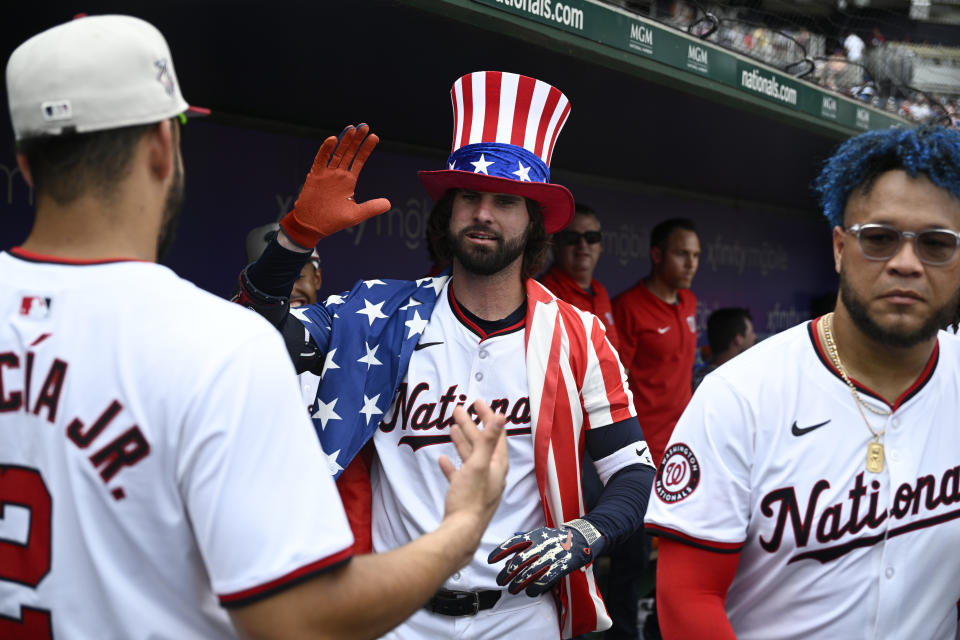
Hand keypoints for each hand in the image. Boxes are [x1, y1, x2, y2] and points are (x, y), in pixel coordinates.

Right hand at [279, 124, 390, 248]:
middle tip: (365, 126)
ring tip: (352, 128)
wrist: (312, 226)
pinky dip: (326, 149)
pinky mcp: (315, 176)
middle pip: (349, 153)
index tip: (374, 137)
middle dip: (356, 140)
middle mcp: (338, 174)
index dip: (366, 149)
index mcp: (349, 181)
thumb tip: (388, 204)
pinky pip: (320, 160)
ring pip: (336, 153)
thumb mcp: (356, 215)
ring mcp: (326, 174)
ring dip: (344, 141)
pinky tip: (333, 140)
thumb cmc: (333, 221)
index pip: (359, 160)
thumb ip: (372, 207)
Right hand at [437, 401, 508, 567]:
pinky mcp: (466, 495)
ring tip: (451, 427)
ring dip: (462, 441)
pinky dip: (452, 465)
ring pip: (470, 457)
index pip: (496, 435)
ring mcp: (479, 485)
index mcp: (497, 465)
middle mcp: (491, 474)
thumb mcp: (478, 465)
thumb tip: (502, 416)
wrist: (460, 532)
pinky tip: (443, 460)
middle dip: (471, 425)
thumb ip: (489, 440)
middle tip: (459, 409)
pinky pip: (460, 475)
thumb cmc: (470, 499)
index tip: (476, 402)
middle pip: (482, 444)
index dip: (488, 416)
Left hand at [487, 521, 604, 596]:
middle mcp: (542, 544)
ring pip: (530, 572)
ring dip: (518, 584)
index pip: (513, 542)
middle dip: (507, 573)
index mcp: (534, 535)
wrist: (581, 539)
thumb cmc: (555, 539)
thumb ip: (523, 544)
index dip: (500, 551)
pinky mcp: (561, 566)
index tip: (490, 560)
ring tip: (511, 590)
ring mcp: (551, 555)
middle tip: (499, 581)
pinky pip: (545, 580)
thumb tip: (506, 559)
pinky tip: (529, 592)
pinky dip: (535, 588)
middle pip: (519, 561)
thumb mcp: (539, 535)